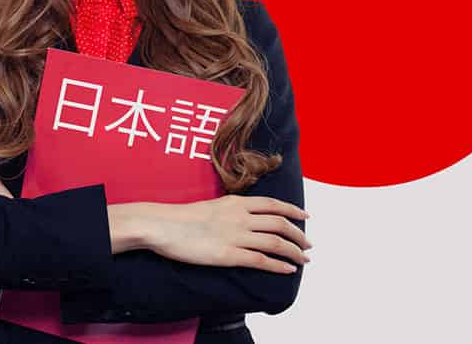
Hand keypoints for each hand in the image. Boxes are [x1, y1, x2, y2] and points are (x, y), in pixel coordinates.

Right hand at [147, 195, 311, 273]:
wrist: (163, 225)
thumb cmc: (182, 217)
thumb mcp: (214, 205)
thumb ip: (232, 210)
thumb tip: (245, 217)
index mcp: (238, 202)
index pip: (274, 205)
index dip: (293, 211)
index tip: (305, 217)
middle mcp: (242, 217)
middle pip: (280, 224)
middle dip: (298, 234)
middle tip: (308, 244)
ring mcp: (236, 235)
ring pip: (275, 242)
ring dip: (294, 251)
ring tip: (304, 258)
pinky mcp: (228, 255)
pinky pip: (261, 260)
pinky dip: (278, 265)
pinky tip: (288, 269)